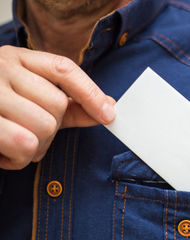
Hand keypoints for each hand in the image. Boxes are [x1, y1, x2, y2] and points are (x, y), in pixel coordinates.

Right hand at [0, 45, 115, 169]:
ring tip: (14, 146)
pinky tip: (2, 154)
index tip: (109, 115)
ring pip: (42, 127)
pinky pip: (21, 145)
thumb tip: (108, 109)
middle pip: (56, 107)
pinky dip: (18, 160)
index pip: (63, 69)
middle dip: (51, 133)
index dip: (90, 93)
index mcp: (18, 59)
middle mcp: (0, 69)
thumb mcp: (31, 98)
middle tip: (32, 138)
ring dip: (35, 149)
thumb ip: (69, 104)